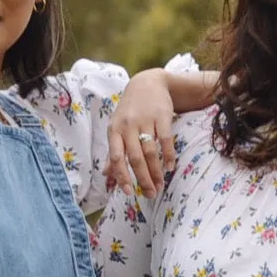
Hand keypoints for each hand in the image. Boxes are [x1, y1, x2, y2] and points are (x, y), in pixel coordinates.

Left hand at [104, 68, 176, 196]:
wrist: (148, 83)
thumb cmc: (130, 111)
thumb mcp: (117, 128)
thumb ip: (113, 151)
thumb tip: (106, 175)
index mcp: (114, 131)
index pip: (115, 157)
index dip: (122, 176)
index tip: (130, 193)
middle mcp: (127, 126)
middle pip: (134, 158)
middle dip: (142, 179)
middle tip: (151, 194)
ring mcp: (144, 120)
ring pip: (150, 152)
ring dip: (156, 171)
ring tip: (160, 184)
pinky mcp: (161, 115)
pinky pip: (165, 140)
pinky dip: (168, 155)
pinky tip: (170, 167)